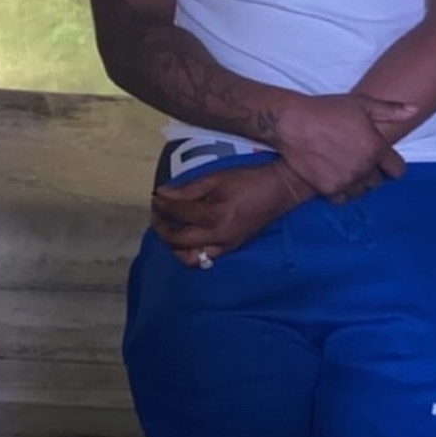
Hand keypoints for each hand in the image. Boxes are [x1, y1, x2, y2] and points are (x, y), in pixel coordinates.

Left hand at [152, 162, 292, 265]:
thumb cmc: (249, 179)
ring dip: (174, 247)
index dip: (161, 205)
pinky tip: (188, 238)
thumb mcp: (216, 178)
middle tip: (157, 215)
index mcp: (214, 215)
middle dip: (162, 228)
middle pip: (178, 241)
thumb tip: (162, 194)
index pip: (177, 214)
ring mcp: (226, 246)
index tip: (154, 197)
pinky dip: (191, 251)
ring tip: (170, 231)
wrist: (281, 190)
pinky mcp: (232, 248)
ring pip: (190, 259)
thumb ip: (188, 189)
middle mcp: (218, 236)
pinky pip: (205, 258)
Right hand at [274, 92, 414, 197]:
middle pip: (377, 182)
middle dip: (371, 173)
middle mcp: (364, 168)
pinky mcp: (328, 189)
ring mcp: (346, 180)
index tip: (384, 162)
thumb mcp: (361, 104)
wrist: (292, 122)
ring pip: (360, 191)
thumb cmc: (327, 110)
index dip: (391, 166)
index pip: (397, 170)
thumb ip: (390, 110)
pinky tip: (333, 177)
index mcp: (376, 148)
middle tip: (357, 160)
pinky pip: (342, 199)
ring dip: (356, 183)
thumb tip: (414, 110)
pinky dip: (340, 191)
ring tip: (345, 169)